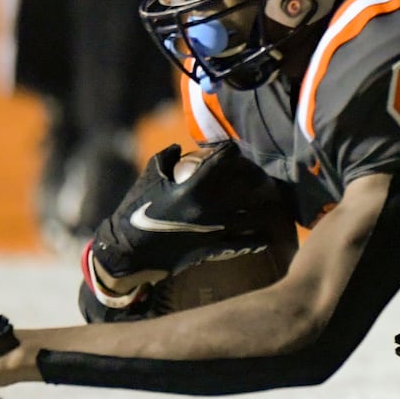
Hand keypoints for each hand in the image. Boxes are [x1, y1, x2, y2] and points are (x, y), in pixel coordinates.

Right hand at [87, 141, 294, 304]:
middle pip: (249, 184)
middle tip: (260, 175)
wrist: (130, 252)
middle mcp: (208, 206)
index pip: (225, 159)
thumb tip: (180, 146)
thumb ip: (166, 158)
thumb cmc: (135, 211)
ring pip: (255, 213)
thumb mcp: (148, 178)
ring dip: (265, 206)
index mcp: (192, 186)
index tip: (234, 150)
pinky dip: (258, 239)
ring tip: (269, 201)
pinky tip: (266, 235)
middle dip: (258, 176)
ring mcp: (214, 228)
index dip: (232, 151)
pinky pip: (246, 243)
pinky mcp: (215, 248)